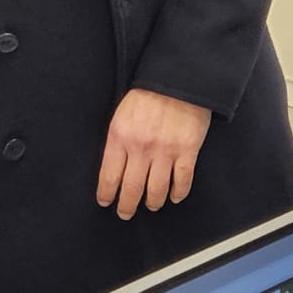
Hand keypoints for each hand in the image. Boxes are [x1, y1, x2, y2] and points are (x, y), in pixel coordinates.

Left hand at [98, 89, 211, 218]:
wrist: (177, 79)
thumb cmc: (146, 95)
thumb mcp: (121, 115)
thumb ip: (118, 140)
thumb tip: (114, 166)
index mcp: (120, 137)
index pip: (109, 176)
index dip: (107, 194)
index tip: (106, 202)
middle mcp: (141, 148)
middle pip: (132, 189)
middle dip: (127, 206)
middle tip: (125, 213)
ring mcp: (165, 151)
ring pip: (157, 190)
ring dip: (152, 203)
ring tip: (150, 206)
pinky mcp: (187, 151)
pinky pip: (182, 181)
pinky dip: (178, 193)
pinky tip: (174, 197)